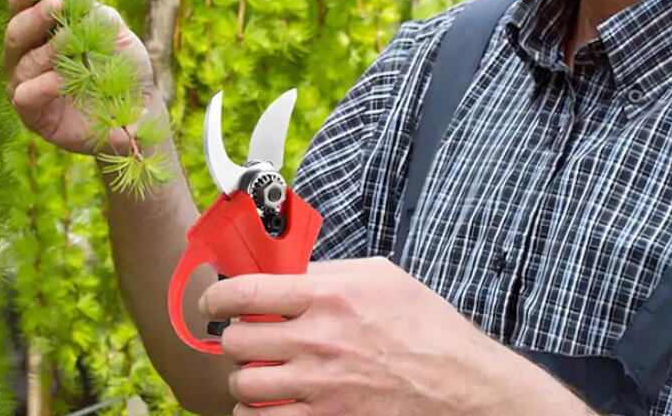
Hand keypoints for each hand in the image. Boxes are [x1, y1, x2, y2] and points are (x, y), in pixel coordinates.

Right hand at [2, 0, 162, 155]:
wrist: (141, 111)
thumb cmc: (124, 68)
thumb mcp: (114, 33)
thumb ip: (93, 11)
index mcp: (41, 33)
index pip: (20, 6)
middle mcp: (26, 58)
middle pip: (15, 32)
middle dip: (34, 15)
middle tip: (56, 2)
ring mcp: (27, 87)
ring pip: (21, 63)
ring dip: (46, 48)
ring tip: (69, 38)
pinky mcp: (34, 116)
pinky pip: (25, 97)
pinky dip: (41, 86)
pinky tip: (59, 79)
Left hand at [198, 257, 576, 415]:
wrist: (458, 383)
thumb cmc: (426, 326)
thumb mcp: (381, 277)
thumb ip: (329, 270)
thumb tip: (289, 269)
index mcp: (330, 296)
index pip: (247, 292)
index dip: (217, 295)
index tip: (213, 300)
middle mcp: (318, 340)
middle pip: (236, 340)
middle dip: (234, 337)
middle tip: (247, 335)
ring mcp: (319, 385)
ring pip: (244, 383)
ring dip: (246, 376)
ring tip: (261, 369)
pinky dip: (257, 411)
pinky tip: (271, 400)